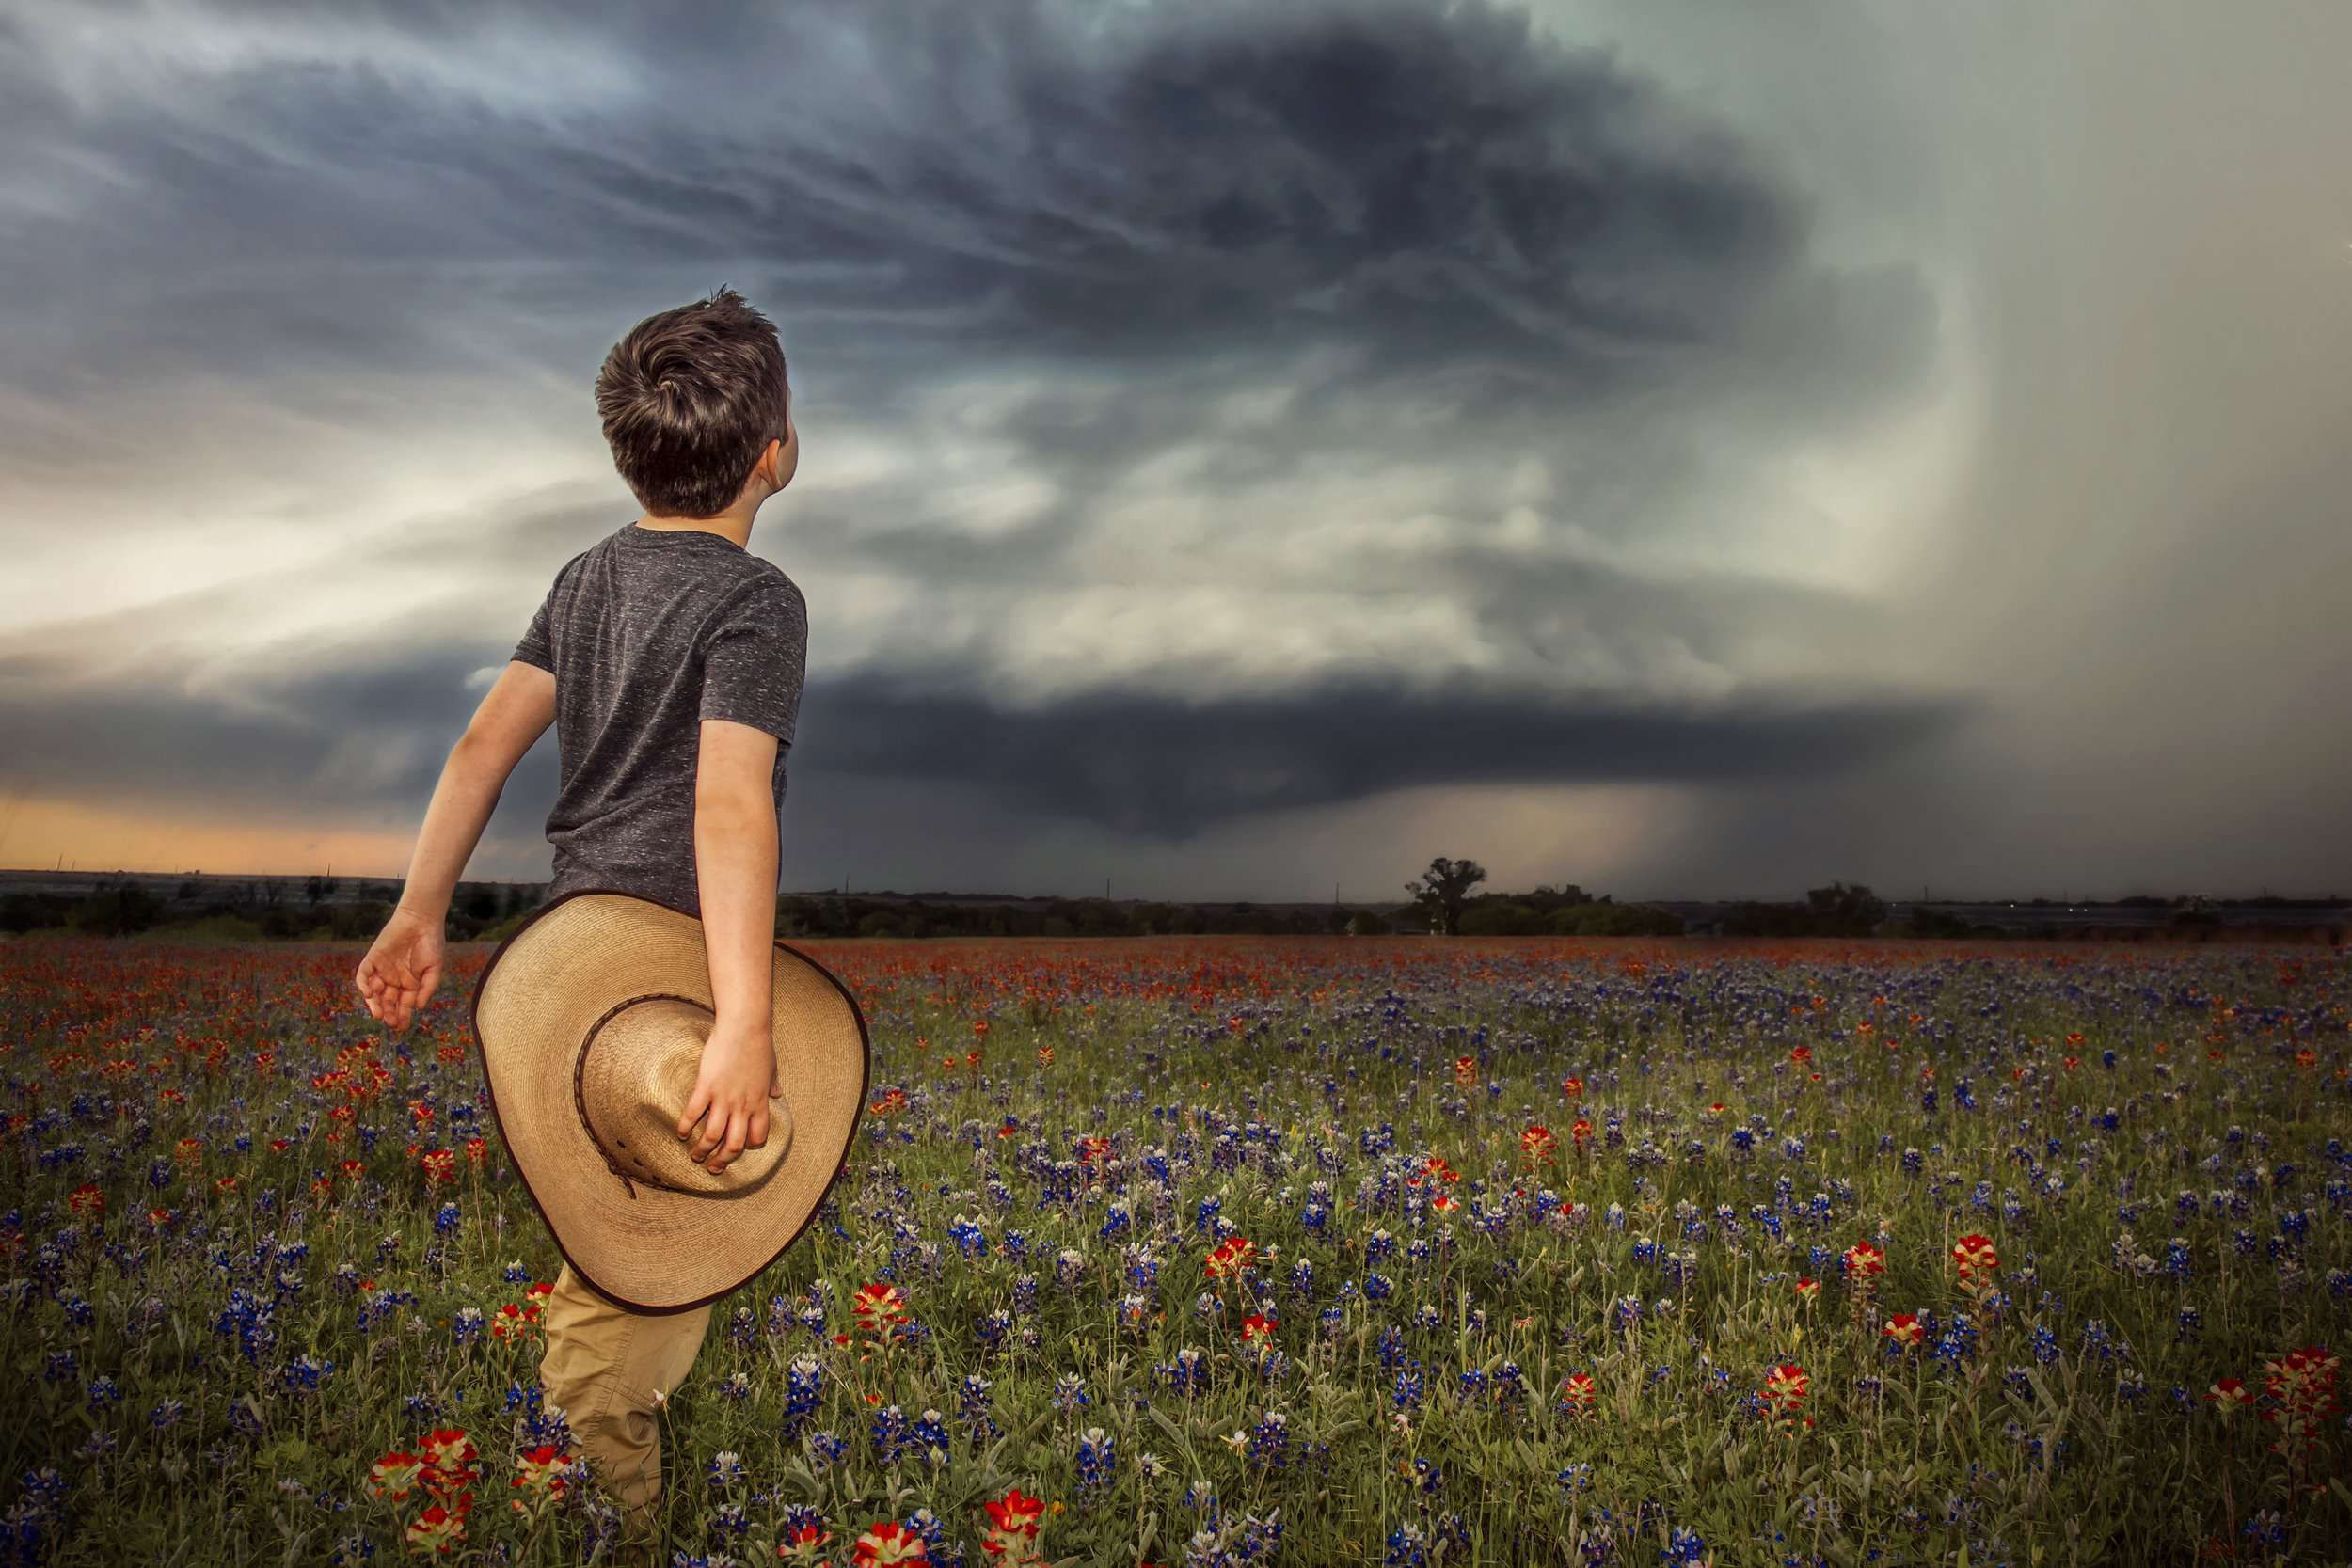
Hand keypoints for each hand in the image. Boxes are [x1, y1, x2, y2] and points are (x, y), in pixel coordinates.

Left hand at [355, 907, 445, 1030]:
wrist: (421, 919)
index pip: (403, 1006)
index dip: (402, 1017)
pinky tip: (370, 993)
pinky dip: (363, 985)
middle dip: (388, 1014)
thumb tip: (418, 1008)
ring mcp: (382, 970)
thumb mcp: (434, 969)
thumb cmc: (432, 943)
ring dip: (375, 1004)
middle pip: (387, 1002)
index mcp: (410, 985)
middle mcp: (394, 980)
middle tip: (390, 1022)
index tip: (401, 1028)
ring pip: (374, 993)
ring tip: (379, 1013)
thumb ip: (426, 988)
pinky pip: (363, 975)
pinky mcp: (372, 959)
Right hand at [678, 1017, 781, 1172]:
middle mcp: (743, 1105)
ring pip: (712, 1136)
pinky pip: (692, 1114)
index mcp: (760, 1102)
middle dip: (722, 1161)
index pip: (757, 1138)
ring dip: (702, 1150)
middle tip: (713, 1167)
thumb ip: (773, 1085)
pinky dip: (684, 1127)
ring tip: (695, 1156)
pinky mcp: (706, 1087)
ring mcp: (724, 1098)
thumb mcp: (771, 1068)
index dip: (747, 1147)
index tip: (736, 1148)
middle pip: (734, 1145)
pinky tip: (680, 1133)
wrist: (744, 1027)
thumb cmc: (759, 1045)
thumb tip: (779, 1094)